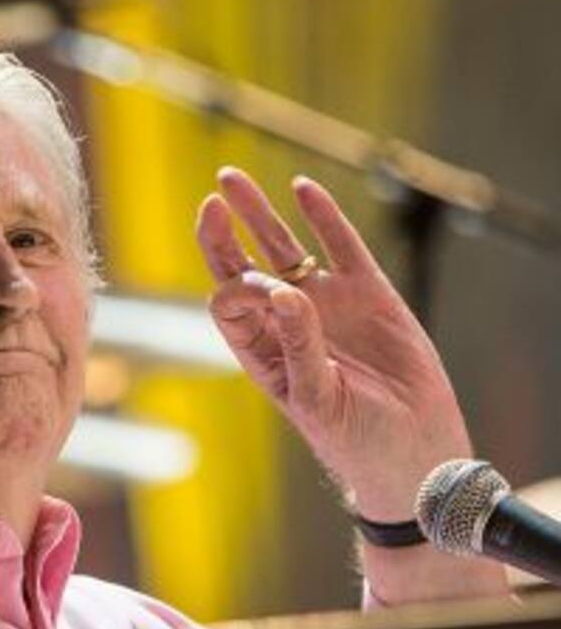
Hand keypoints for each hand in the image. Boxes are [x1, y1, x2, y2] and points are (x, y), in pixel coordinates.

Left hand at [195, 166, 471, 520]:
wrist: (415, 449)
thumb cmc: (356, 440)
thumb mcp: (319, 399)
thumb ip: (299, 346)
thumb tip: (283, 291)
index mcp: (263, 352)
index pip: (230, 304)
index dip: (236, 287)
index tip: (260, 289)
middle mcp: (287, 322)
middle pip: (243, 267)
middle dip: (223, 235)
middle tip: (213, 200)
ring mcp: (326, 303)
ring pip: (284, 248)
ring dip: (258, 214)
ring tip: (231, 179)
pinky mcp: (368, 292)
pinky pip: (341, 244)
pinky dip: (322, 216)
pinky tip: (302, 189)